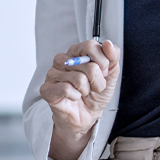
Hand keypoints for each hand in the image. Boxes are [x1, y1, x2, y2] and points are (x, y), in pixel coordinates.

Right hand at [40, 39, 119, 159]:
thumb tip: (108, 44)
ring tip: (83, 93)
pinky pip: (66, 89)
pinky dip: (75, 96)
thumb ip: (113, 57)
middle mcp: (63, 59)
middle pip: (89, 66)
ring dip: (87, 90)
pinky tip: (74, 97)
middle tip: (93, 87)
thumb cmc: (96, 92)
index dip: (103, 62)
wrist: (88, 114)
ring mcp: (53, 73)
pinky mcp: (47, 88)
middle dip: (98, 81)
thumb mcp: (111, 74)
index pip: (90, 46)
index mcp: (77, 51)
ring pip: (79, 79)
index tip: (104, 72)